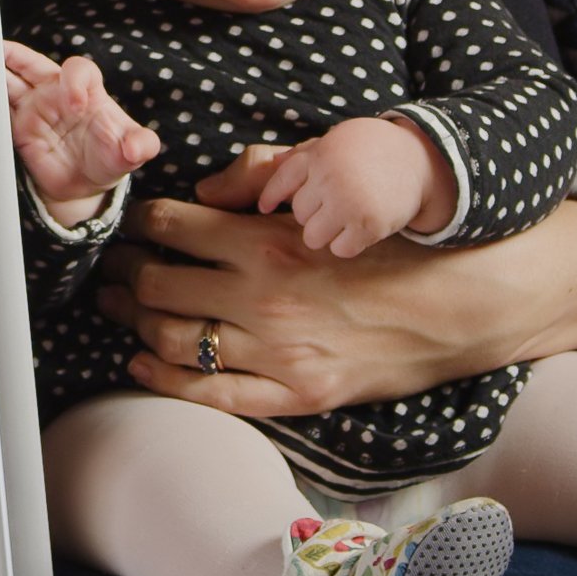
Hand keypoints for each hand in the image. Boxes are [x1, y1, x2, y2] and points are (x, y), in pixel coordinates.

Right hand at [4, 40, 159, 223]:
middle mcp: (56, 93)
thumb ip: (140, 144)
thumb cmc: (110, 158)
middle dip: (12, 55)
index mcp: (87, 90)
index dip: (74, 82)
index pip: (77, 70)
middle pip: (30, 63)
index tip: (75, 105)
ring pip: (7, 81)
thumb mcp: (131, 151)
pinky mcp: (17, 128)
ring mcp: (33, 108)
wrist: (87, 185)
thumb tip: (138, 146)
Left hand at [94, 196, 576, 418]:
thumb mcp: (331, 194)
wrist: (465, 304)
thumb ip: (262, 181)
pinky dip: (165, 382)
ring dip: (132, 324)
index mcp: (268, 240)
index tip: (129, 225)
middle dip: (123, 274)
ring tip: (119, 309)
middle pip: (157, 285)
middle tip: (112, 268)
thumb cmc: (395, 243)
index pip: (170, 227)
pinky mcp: (296, 393)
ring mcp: (278, 351)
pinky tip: (140, 366)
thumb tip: (202, 190)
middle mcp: (263, 298)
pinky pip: (211, 395)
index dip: (137, 224)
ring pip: (172, 342)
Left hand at [250, 118, 453, 256]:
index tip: (264, 208)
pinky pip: (340, 250)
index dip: (270, 197)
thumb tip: (272, 161)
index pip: (281, 181)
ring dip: (326, 233)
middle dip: (312, 212)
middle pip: (299, 213)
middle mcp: (329, 178)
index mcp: (319, 155)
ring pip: (313, 236)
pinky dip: (347, 245)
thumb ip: (305, 153)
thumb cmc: (372, 148)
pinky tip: (358, 231)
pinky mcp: (369, 225)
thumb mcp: (337, 140)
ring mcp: (349, 202)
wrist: (420, 158)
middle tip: (334, 204)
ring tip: (343, 220)